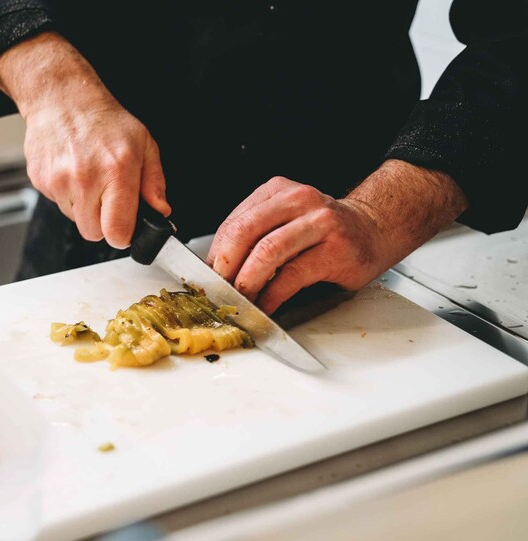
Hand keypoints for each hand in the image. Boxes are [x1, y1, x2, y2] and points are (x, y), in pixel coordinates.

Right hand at [0, 32, 168, 247]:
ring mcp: (59, 180)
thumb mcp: (144, 144)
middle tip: (107, 197)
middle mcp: (85, 178)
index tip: (125, 228)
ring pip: (75, 220)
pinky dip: (68, 195)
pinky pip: (59, 204)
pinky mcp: (40, 181)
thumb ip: (154, 182)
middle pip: (93, 233)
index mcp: (116, 171)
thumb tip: (160, 211)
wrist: (61, 98)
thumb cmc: (104, 120)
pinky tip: (73, 171)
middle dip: (103, 222)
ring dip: (84, 208)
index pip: (116, 232)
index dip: (123, 235)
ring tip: (89, 178)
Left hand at [206, 161, 468, 313]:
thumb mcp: (286, 219)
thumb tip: (218, 269)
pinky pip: (293, 275)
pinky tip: (267, 306)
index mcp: (278, 191)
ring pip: (268, 252)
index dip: (216, 252)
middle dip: (226, 265)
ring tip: (241, 299)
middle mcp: (299, 200)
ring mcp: (320, 223)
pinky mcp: (336, 250)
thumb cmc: (324, 231)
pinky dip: (273, 295)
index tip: (208, 276)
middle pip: (245, 231)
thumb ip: (255, 236)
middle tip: (218, 288)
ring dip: (247, 281)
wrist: (375, 229)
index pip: (235, 221)